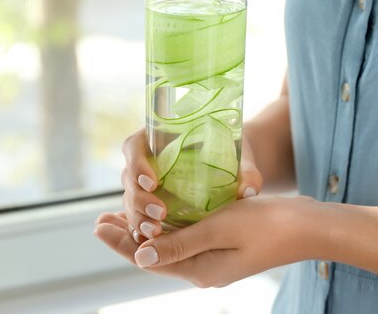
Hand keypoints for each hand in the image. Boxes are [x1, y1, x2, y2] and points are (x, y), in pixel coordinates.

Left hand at [94, 195, 318, 287]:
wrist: (309, 226)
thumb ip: (180, 243)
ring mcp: (217, 259)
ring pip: (172, 245)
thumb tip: (140, 256)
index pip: (150, 260)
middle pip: (157, 254)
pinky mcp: (227, 246)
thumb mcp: (220, 230)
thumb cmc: (268, 224)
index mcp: (202, 270)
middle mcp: (206, 270)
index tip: (97, 226)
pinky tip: (162, 213)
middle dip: (128, 237)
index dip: (121, 243)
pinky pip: (189, 238)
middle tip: (101, 219)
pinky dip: (170, 227)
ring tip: (123, 215)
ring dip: (147, 230)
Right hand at [120, 128, 263, 241]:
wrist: (233, 165)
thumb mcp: (241, 157)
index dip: (138, 164)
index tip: (153, 181)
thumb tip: (249, 190)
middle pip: (128, 177)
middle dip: (139, 198)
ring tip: (156, 232)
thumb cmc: (234, 152)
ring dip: (138, 217)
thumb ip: (247, 171)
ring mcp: (145, 182)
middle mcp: (146, 159)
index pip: (134, 147)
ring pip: (130, 199)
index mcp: (158, 136)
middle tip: (159, 213)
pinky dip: (140, 228)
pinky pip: (137, 216)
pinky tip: (150, 241)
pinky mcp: (151, 202)